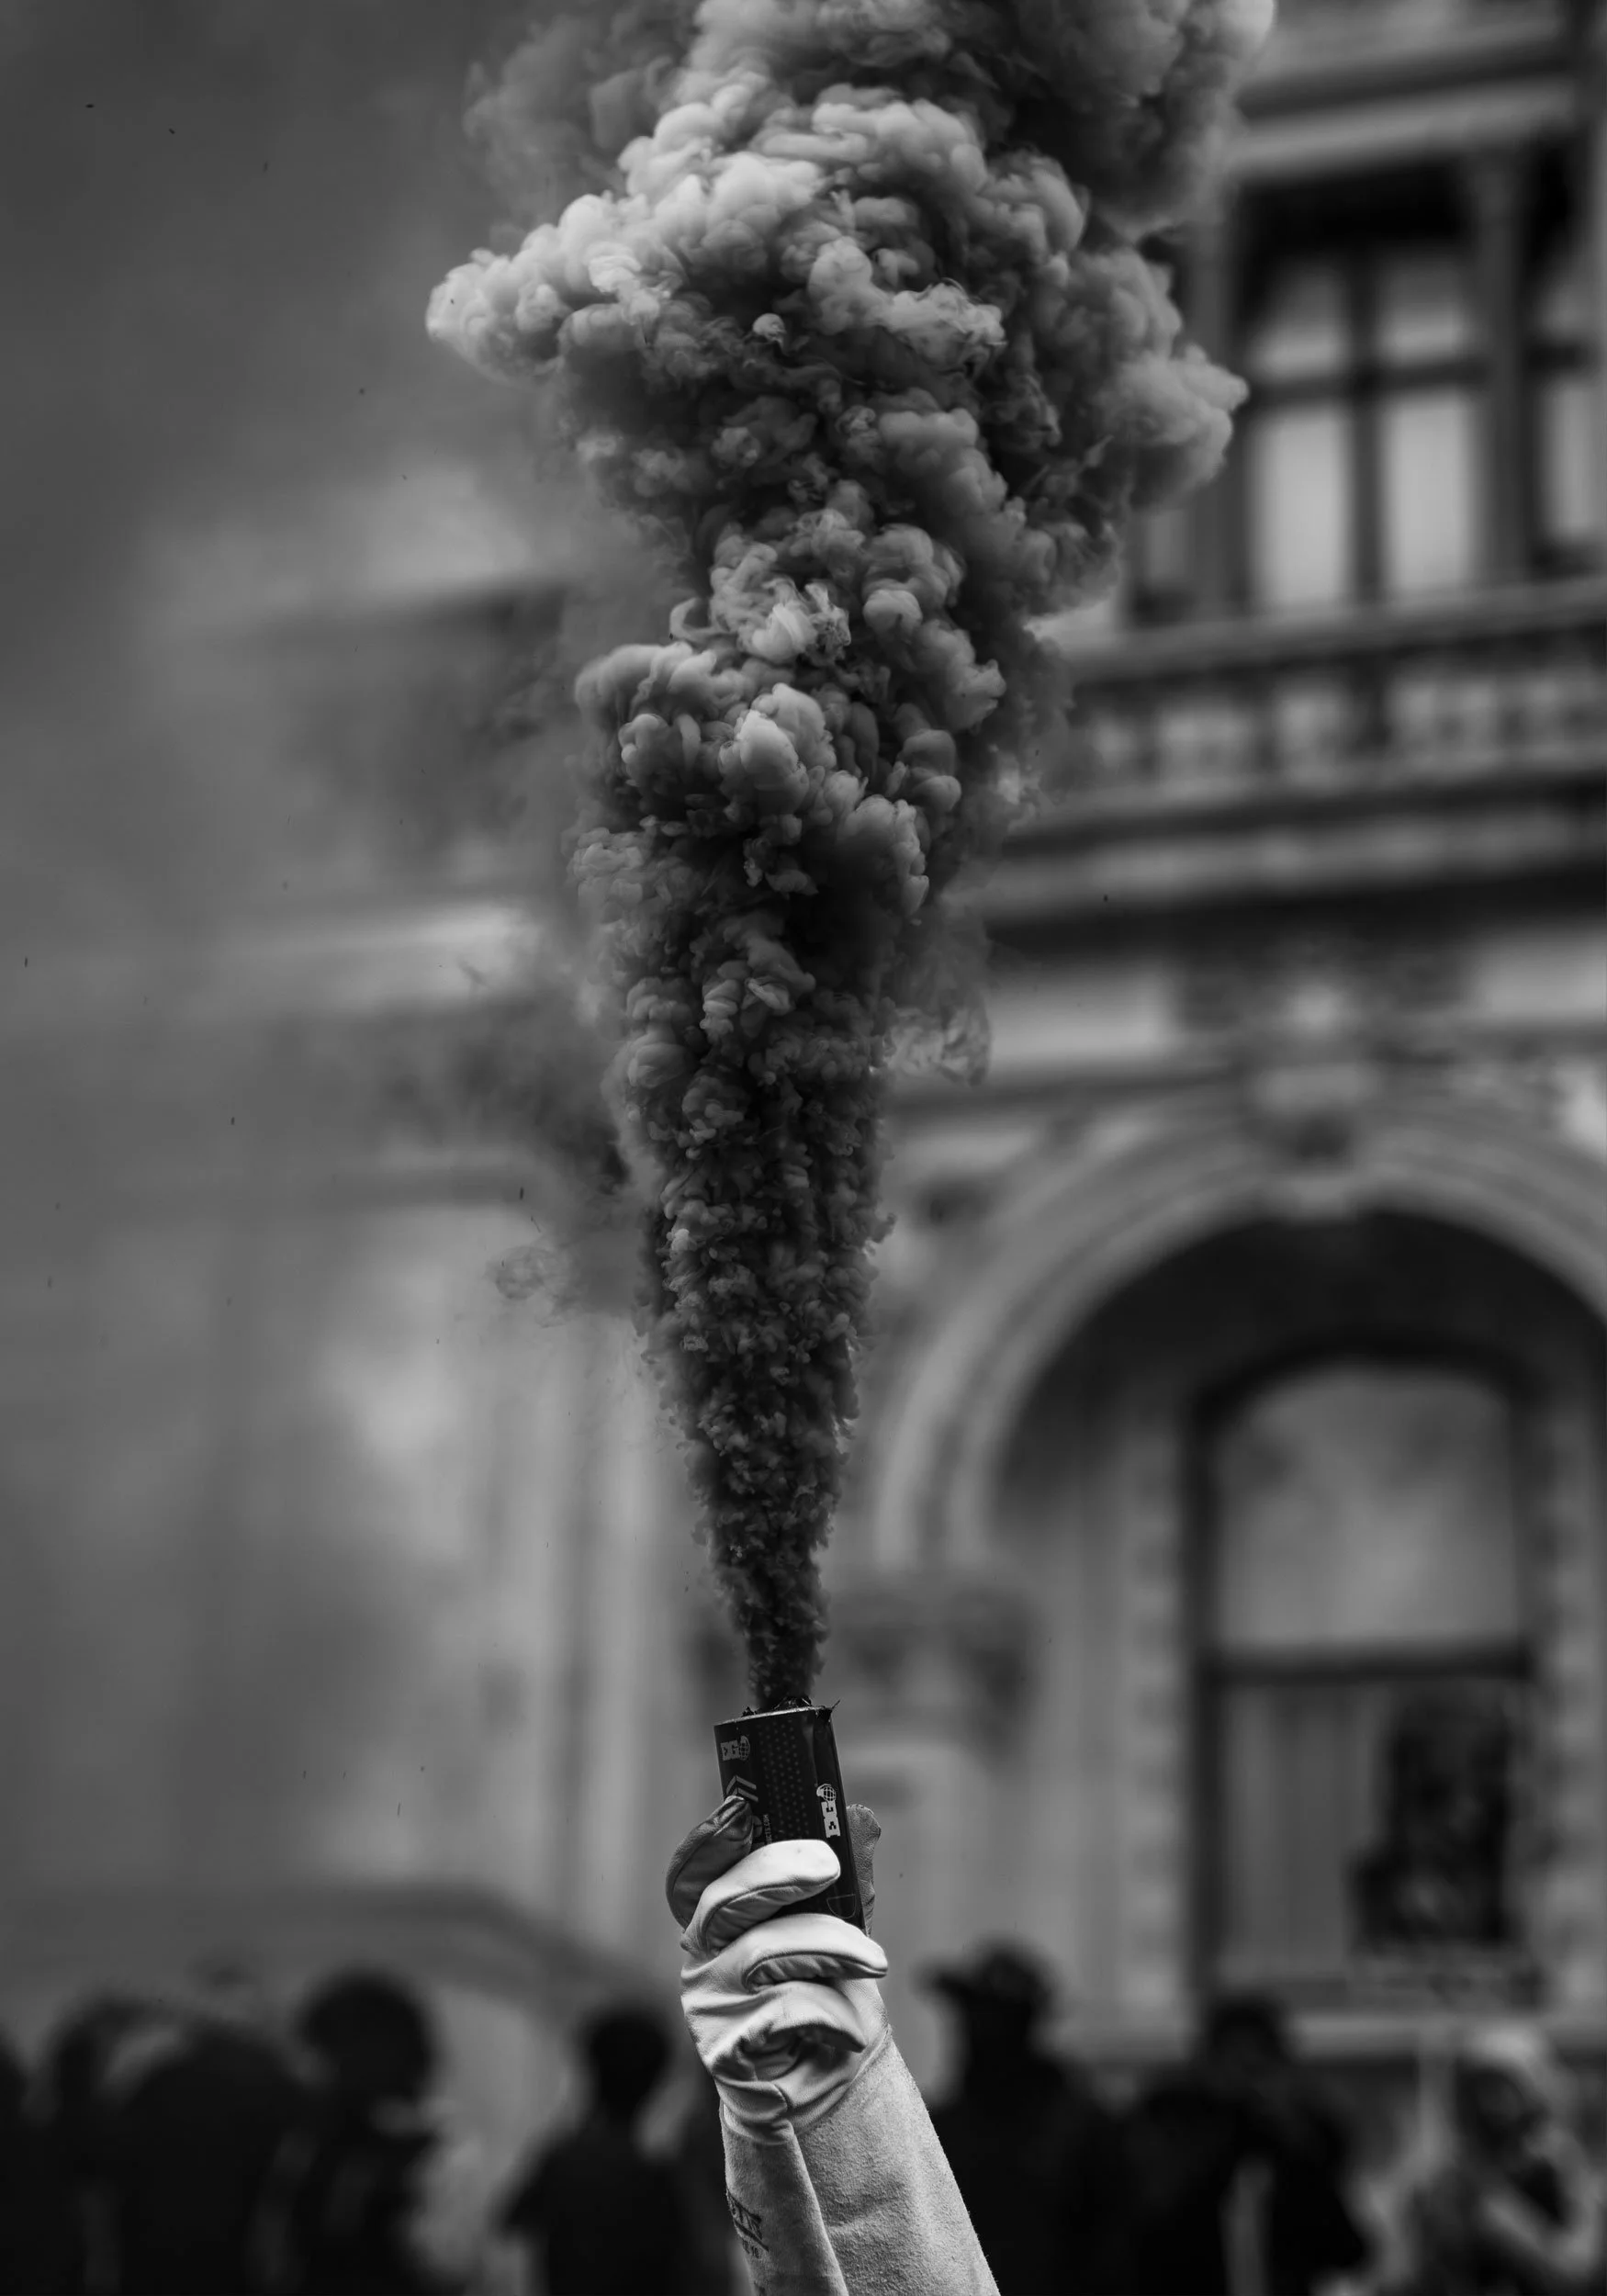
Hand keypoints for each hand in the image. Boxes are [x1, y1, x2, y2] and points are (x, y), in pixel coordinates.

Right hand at [667, 1797, 887, 2138]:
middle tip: (829, 1866)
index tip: (739, 1811)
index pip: (695, 1874)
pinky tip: (850, 2032)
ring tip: (876, 1962)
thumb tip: (861, 1820)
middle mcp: (701, 1957)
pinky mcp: (727, 2048)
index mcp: (719, 1921)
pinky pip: (785, 2010)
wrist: (826, 2090)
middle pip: (725, 1901)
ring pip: (765, 1953)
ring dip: (831, 1948)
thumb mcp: (838, 1933)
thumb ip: (845, 1881)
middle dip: (777, 1873)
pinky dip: (831, 2014)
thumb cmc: (824, 2000)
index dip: (709, 1841)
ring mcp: (709, 2003)